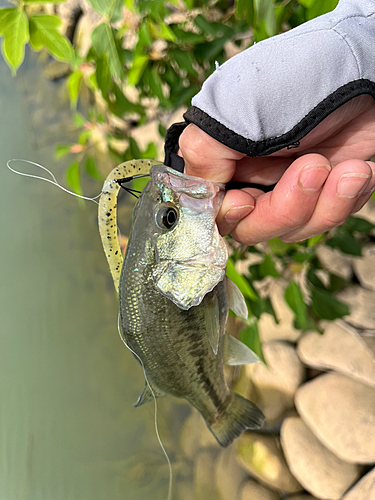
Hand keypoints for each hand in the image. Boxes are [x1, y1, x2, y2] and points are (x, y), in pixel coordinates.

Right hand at [179, 95, 374, 244]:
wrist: (368, 65)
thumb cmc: (302, 76)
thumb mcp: (238, 109)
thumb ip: (204, 154)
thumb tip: (200, 195)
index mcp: (223, 157)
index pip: (212, 211)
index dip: (229, 216)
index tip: (248, 199)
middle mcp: (252, 175)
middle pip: (253, 227)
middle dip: (286, 208)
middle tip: (313, 168)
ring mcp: (288, 184)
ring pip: (293, 228)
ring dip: (325, 204)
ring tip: (350, 169)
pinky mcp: (323, 190)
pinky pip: (326, 218)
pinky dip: (346, 200)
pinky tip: (360, 170)